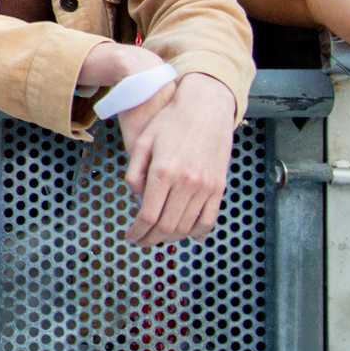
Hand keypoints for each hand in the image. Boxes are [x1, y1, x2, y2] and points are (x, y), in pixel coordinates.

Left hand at [115, 70, 235, 244]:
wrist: (206, 108)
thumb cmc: (170, 122)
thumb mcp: (143, 142)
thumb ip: (135, 172)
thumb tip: (135, 197)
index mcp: (163, 172)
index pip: (148, 215)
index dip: (137, 231)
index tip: (130, 236)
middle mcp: (186, 183)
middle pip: (167, 226)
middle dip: (151, 239)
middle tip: (141, 242)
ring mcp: (206, 187)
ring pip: (187, 227)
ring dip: (171, 238)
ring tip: (158, 238)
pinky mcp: (219, 188)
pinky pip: (209, 220)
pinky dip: (196, 233)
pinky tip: (185, 235)